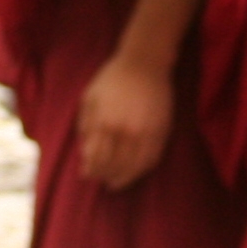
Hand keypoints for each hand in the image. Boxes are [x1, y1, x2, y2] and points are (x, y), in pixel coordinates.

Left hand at [73, 51, 174, 190]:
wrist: (145, 64)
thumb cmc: (112, 79)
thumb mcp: (90, 98)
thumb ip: (86, 126)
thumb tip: (85, 154)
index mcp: (105, 122)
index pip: (97, 158)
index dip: (91, 170)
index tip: (87, 174)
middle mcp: (126, 131)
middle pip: (114, 165)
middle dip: (105, 176)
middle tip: (100, 180)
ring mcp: (146, 133)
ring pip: (134, 167)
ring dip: (123, 178)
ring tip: (115, 183)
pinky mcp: (161, 131)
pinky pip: (152, 159)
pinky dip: (142, 170)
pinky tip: (135, 172)